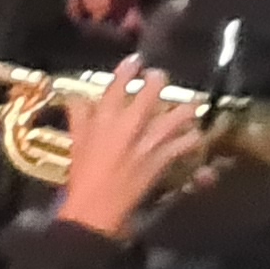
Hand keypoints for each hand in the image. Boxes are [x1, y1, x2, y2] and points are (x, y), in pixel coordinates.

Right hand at [49, 62, 201, 236]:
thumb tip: (74, 96)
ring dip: (186, 109)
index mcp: (104, 119)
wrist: (95, 208)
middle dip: (159, 80)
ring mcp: (149, 141)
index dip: (128, 69)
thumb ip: (78, 116)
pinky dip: (192, 140)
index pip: (117, 85)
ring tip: (190, 106)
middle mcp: (129, 124)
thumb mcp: (76, 143)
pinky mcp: (162, 158)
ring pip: (178, 114)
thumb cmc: (83, 176)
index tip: (136, 61)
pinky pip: (186, 143)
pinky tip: (195, 138)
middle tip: (160, 78)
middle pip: (152, 91)